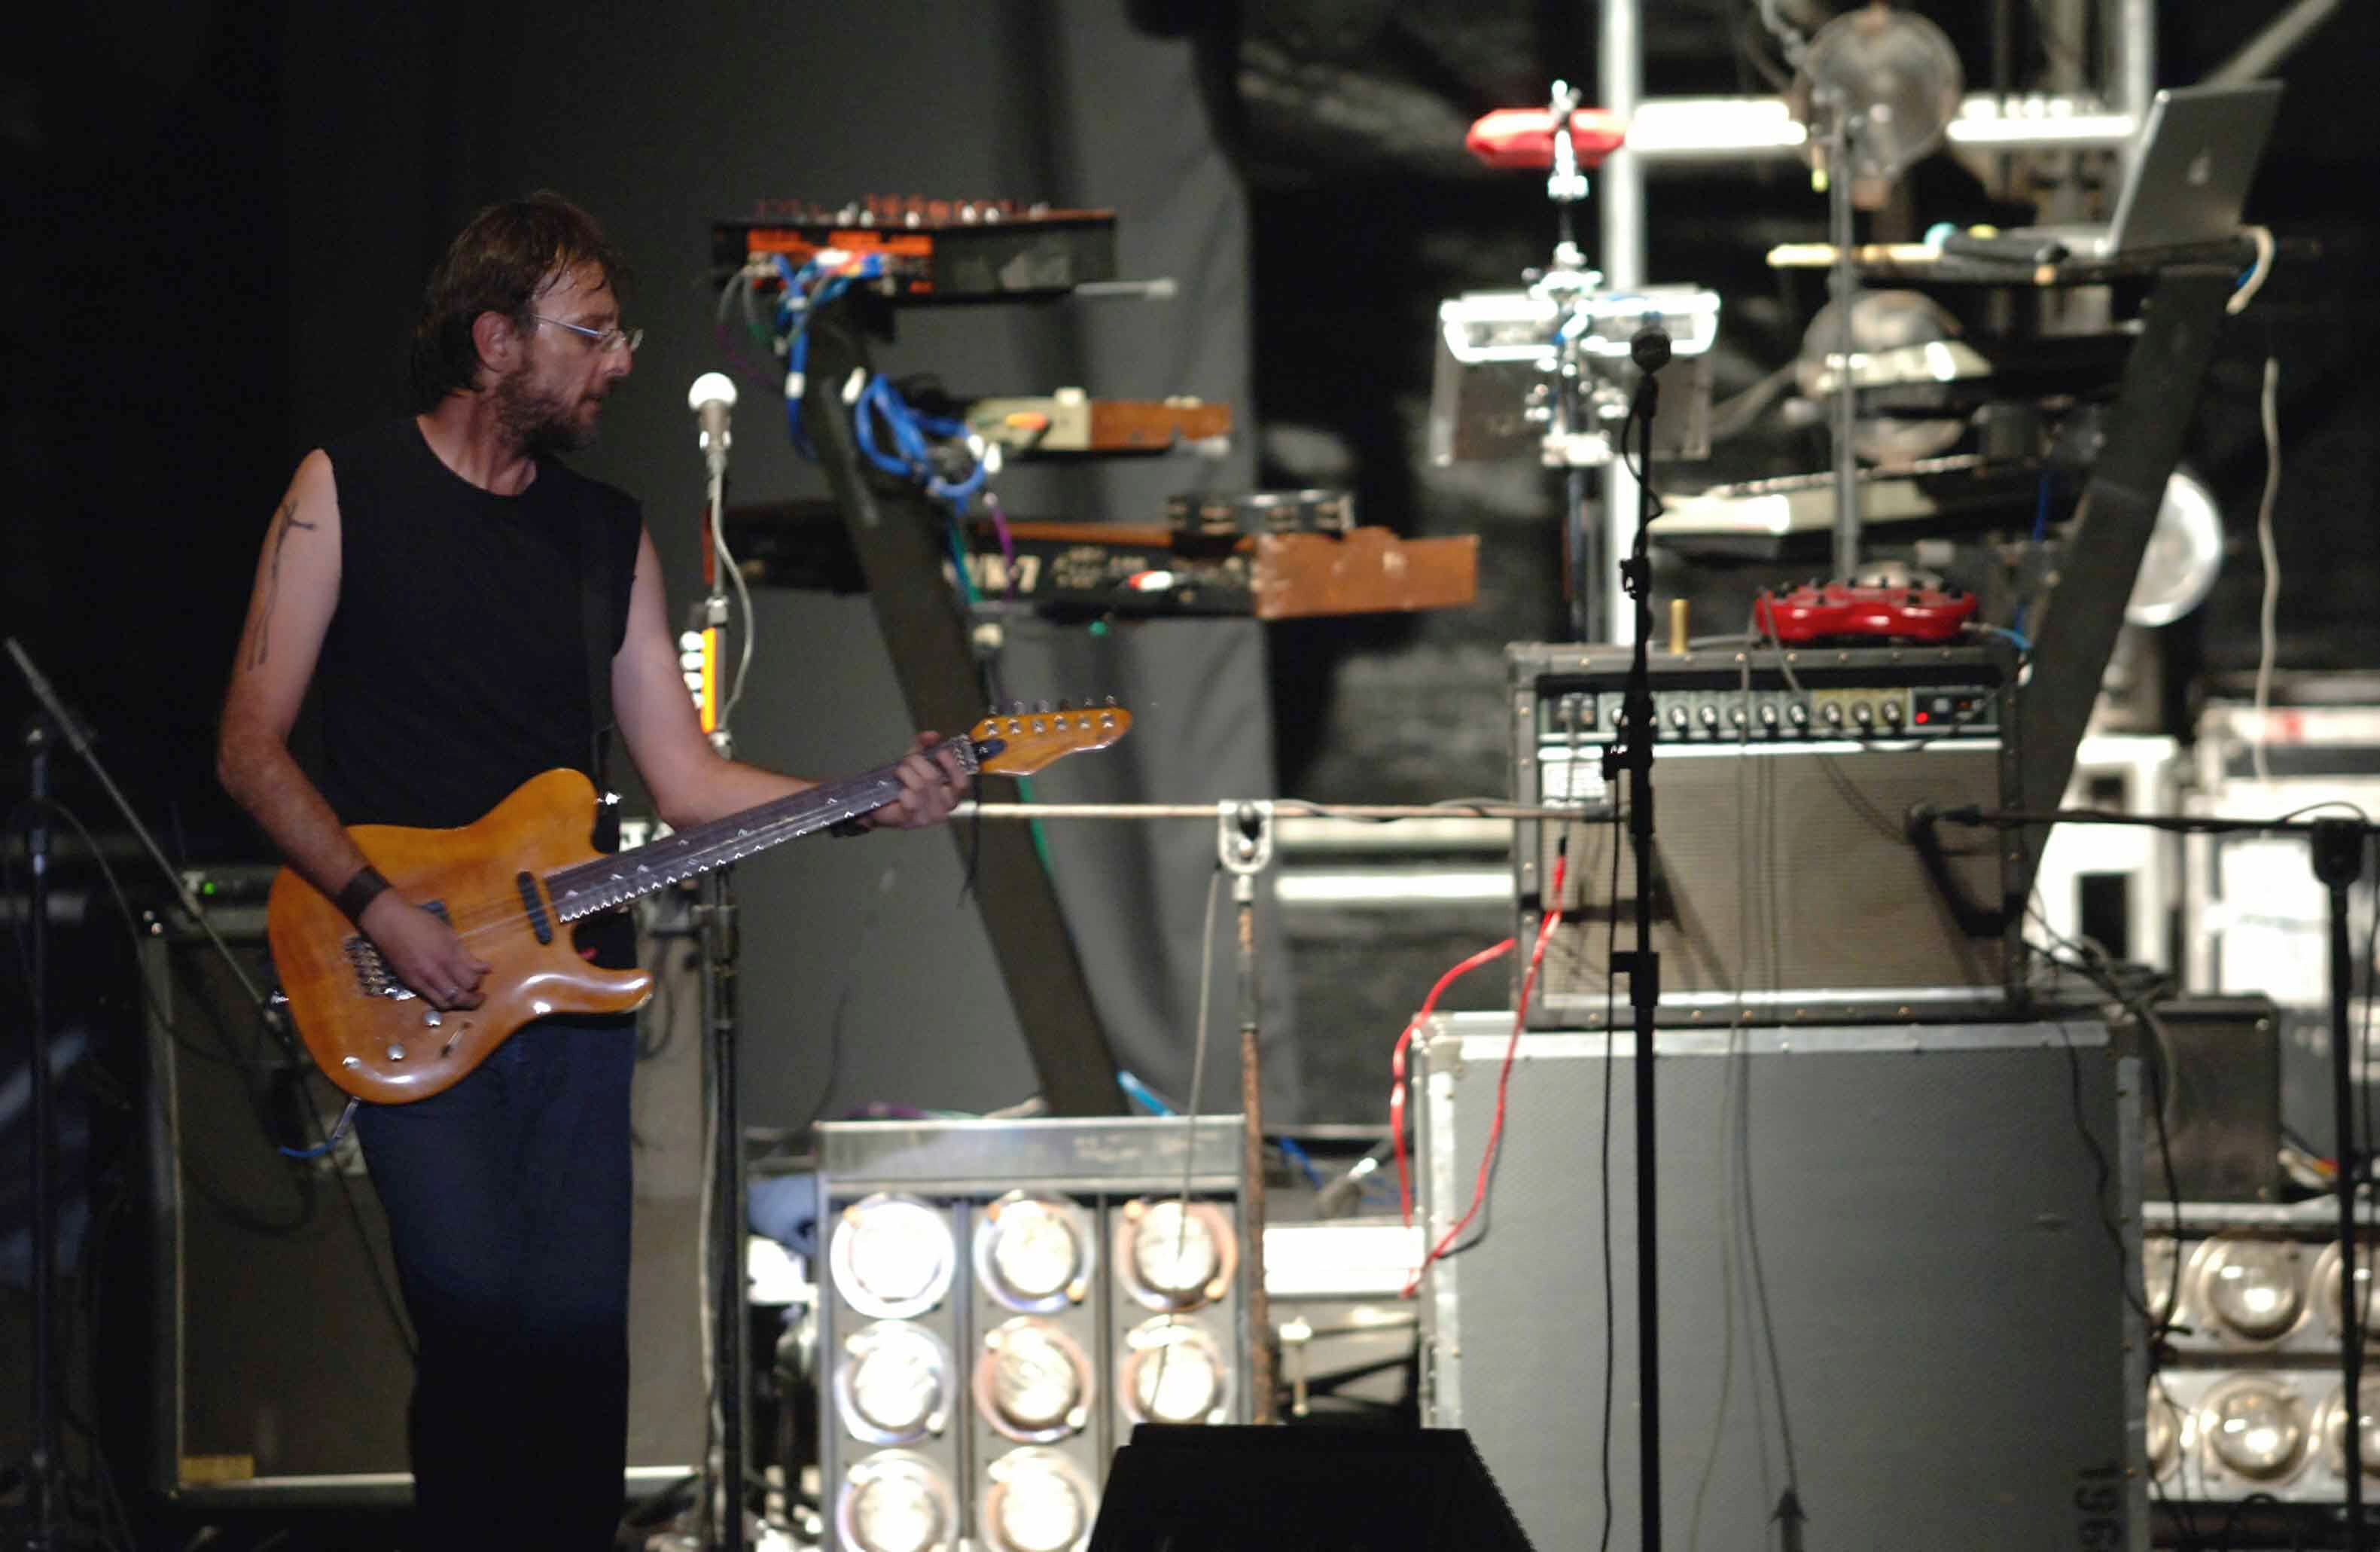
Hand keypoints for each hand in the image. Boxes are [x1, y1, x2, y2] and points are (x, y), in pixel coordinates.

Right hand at [359, 891, 491, 1010]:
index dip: (478, 983)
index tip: (481, 977)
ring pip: (444, 1004)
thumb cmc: (421, 923)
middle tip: (479, 997)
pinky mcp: (409, 983)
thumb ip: (467, 955)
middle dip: (473, 1000)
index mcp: (447, 957)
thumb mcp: (449, 934)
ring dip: (457, 1003)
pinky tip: (446, 991)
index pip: (470, 982)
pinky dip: (441, 999)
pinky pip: (429, 999)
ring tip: (463, 996)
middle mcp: (434, 973)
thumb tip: (486, 969)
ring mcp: (420, 980)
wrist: (388, 922)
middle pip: (459, 998)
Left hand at [864, 731, 971, 830]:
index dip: (952, 765)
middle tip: (908, 762)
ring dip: (905, 773)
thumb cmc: (902, 788)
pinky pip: (909, 798)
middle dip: (917, 762)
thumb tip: (932, 736)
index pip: (961, 782)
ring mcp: (927, 816)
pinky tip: (899, 792)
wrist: (880, 807)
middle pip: (933, 776)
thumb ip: (925, 747)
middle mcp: (942, 808)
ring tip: (900, 774)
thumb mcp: (915, 763)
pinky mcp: (911, 820)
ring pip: (919, 784)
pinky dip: (901, 790)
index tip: (941, 752)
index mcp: (949, 796)